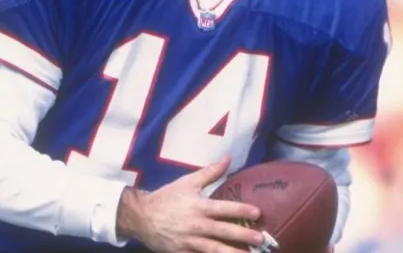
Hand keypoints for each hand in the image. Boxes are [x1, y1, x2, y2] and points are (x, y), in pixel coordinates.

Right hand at [116, 155, 265, 252]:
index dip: (242, 210)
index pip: (225, 209)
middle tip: (262, 239)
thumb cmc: (167, 198)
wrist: (141, 217)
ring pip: (216, 250)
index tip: (258, 213)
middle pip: (224, 232)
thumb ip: (210, 172)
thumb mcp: (187, 182)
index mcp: (200, 207)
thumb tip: (228, 158)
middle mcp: (197, 226)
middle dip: (244, 236)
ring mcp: (190, 242)